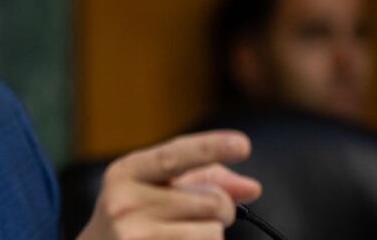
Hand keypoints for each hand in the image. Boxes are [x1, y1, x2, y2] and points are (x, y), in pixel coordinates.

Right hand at [76, 130, 260, 239]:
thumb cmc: (133, 218)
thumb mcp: (154, 188)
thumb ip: (201, 180)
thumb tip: (251, 187)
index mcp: (126, 173)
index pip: (173, 157)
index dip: (209, 148)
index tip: (242, 144)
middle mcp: (125, 203)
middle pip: (211, 201)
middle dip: (221, 209)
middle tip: (199, 215)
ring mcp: (135, 236)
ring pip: (213, 233)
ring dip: (208, 235)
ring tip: (178, 235)